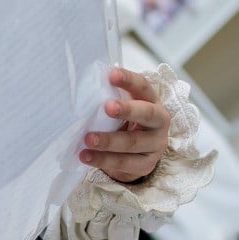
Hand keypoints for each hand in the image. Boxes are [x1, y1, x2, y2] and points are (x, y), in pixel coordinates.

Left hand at [79, 67, 169, 182]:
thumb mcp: (120, 111)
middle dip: (127, 110)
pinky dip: (103, 160)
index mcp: (151, 101)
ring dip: (108, 141)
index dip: (129, 80)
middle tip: (107, 107)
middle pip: (147, 113)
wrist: (135, 155)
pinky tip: (86, 156)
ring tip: (87, 139)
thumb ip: (108, 101)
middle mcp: (159, 121)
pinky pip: (125, 164)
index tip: (111, 74)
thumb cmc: (123, 124)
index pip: (143, 86)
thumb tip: (79, 90)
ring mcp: (155, 144)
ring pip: (133, 143)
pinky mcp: (146, 165)